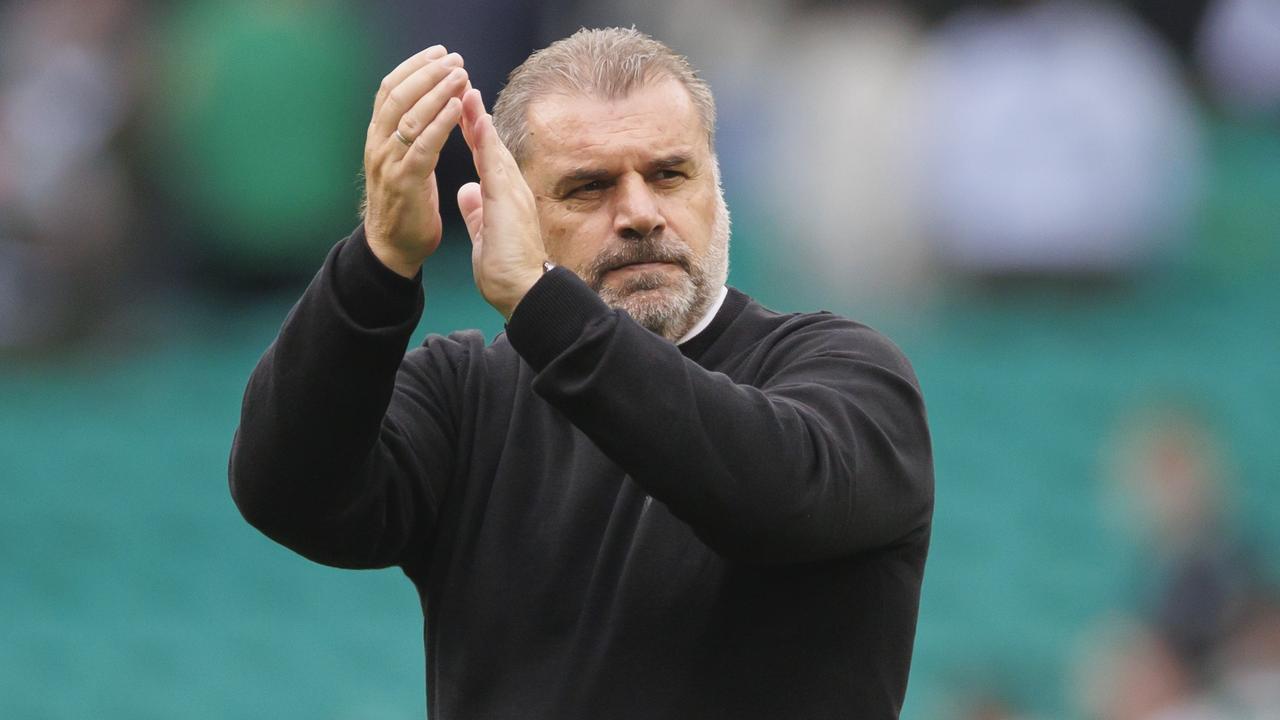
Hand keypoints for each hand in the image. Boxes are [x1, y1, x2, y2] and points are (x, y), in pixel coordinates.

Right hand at [362, 46, 469, 277]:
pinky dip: (440, 123)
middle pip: (398, 95)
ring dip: (437, 92)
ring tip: (460, 76)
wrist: (393, 248)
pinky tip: (457, 109)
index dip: (414, 67)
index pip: (390, 90)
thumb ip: (411, 136)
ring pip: (410, 116)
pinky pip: (423, 145)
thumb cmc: (404, 205)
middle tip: (454, 60)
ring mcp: (389, 163)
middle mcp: (378, 145)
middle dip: (427, 73)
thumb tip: (429, 108)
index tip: (439, 53)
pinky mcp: (405, 181)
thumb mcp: (403, 162)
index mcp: (378, 137)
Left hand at [456, 89, 546, 318]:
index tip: (460, 112)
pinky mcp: (508, 200)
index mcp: (503, 199)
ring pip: (493, 147)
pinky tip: (477, 118)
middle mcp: (512, 190)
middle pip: (491, 146)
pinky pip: (494, 164)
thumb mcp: (483, 236)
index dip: (473, 134)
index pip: (486, 159)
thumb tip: (466, 193)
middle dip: (475, 116)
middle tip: (460, 85)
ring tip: (465, 89)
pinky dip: (486, 140)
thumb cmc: (507, 273)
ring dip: (479, 118)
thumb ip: (475, 213)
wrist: (525, 293)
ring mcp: (513, 193)